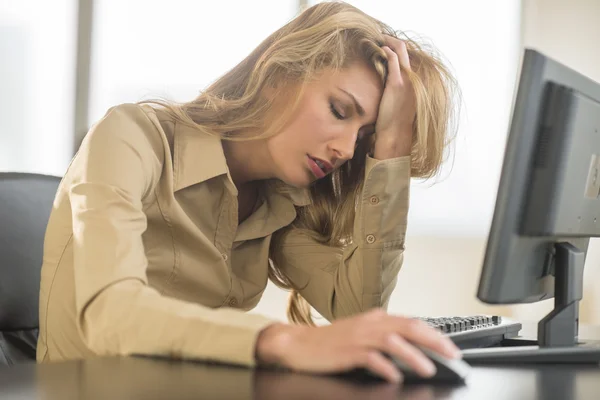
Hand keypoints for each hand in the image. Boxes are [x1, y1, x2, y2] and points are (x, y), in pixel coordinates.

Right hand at [255, 309, 460, 382]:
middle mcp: (370, 324)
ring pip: (393, 341)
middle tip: (452, 355)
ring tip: (429, 368)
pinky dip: (385, 366)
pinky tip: (394, 376)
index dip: (435, 334)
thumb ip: (384, 335)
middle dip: (434, 341)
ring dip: (414, 355)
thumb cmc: (330, 342)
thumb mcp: (361, 333)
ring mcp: (358, 336)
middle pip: (409, 327)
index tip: (451, 347)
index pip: (412, 322)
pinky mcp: (347, 351)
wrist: (298, 344)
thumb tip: (412, 345)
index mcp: (376, 318)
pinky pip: (370, 357)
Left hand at [373, 36, 416, 159]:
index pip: (407, 58)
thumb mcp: (398, 106)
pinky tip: (378, 48)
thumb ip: (396, 94)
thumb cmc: (394, 124)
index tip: (385, 45)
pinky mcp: (396, 84)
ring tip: (376, 38)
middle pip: (405, 51)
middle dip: (392, 41)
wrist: (395, 135)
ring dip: (387, 42)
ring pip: (399, 51)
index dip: (396, 49)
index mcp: (413, 84)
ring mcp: (406, 81)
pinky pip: (393, 61)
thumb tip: (387, 91)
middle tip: (379, 36)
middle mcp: (412, 80)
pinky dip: (386, 51)